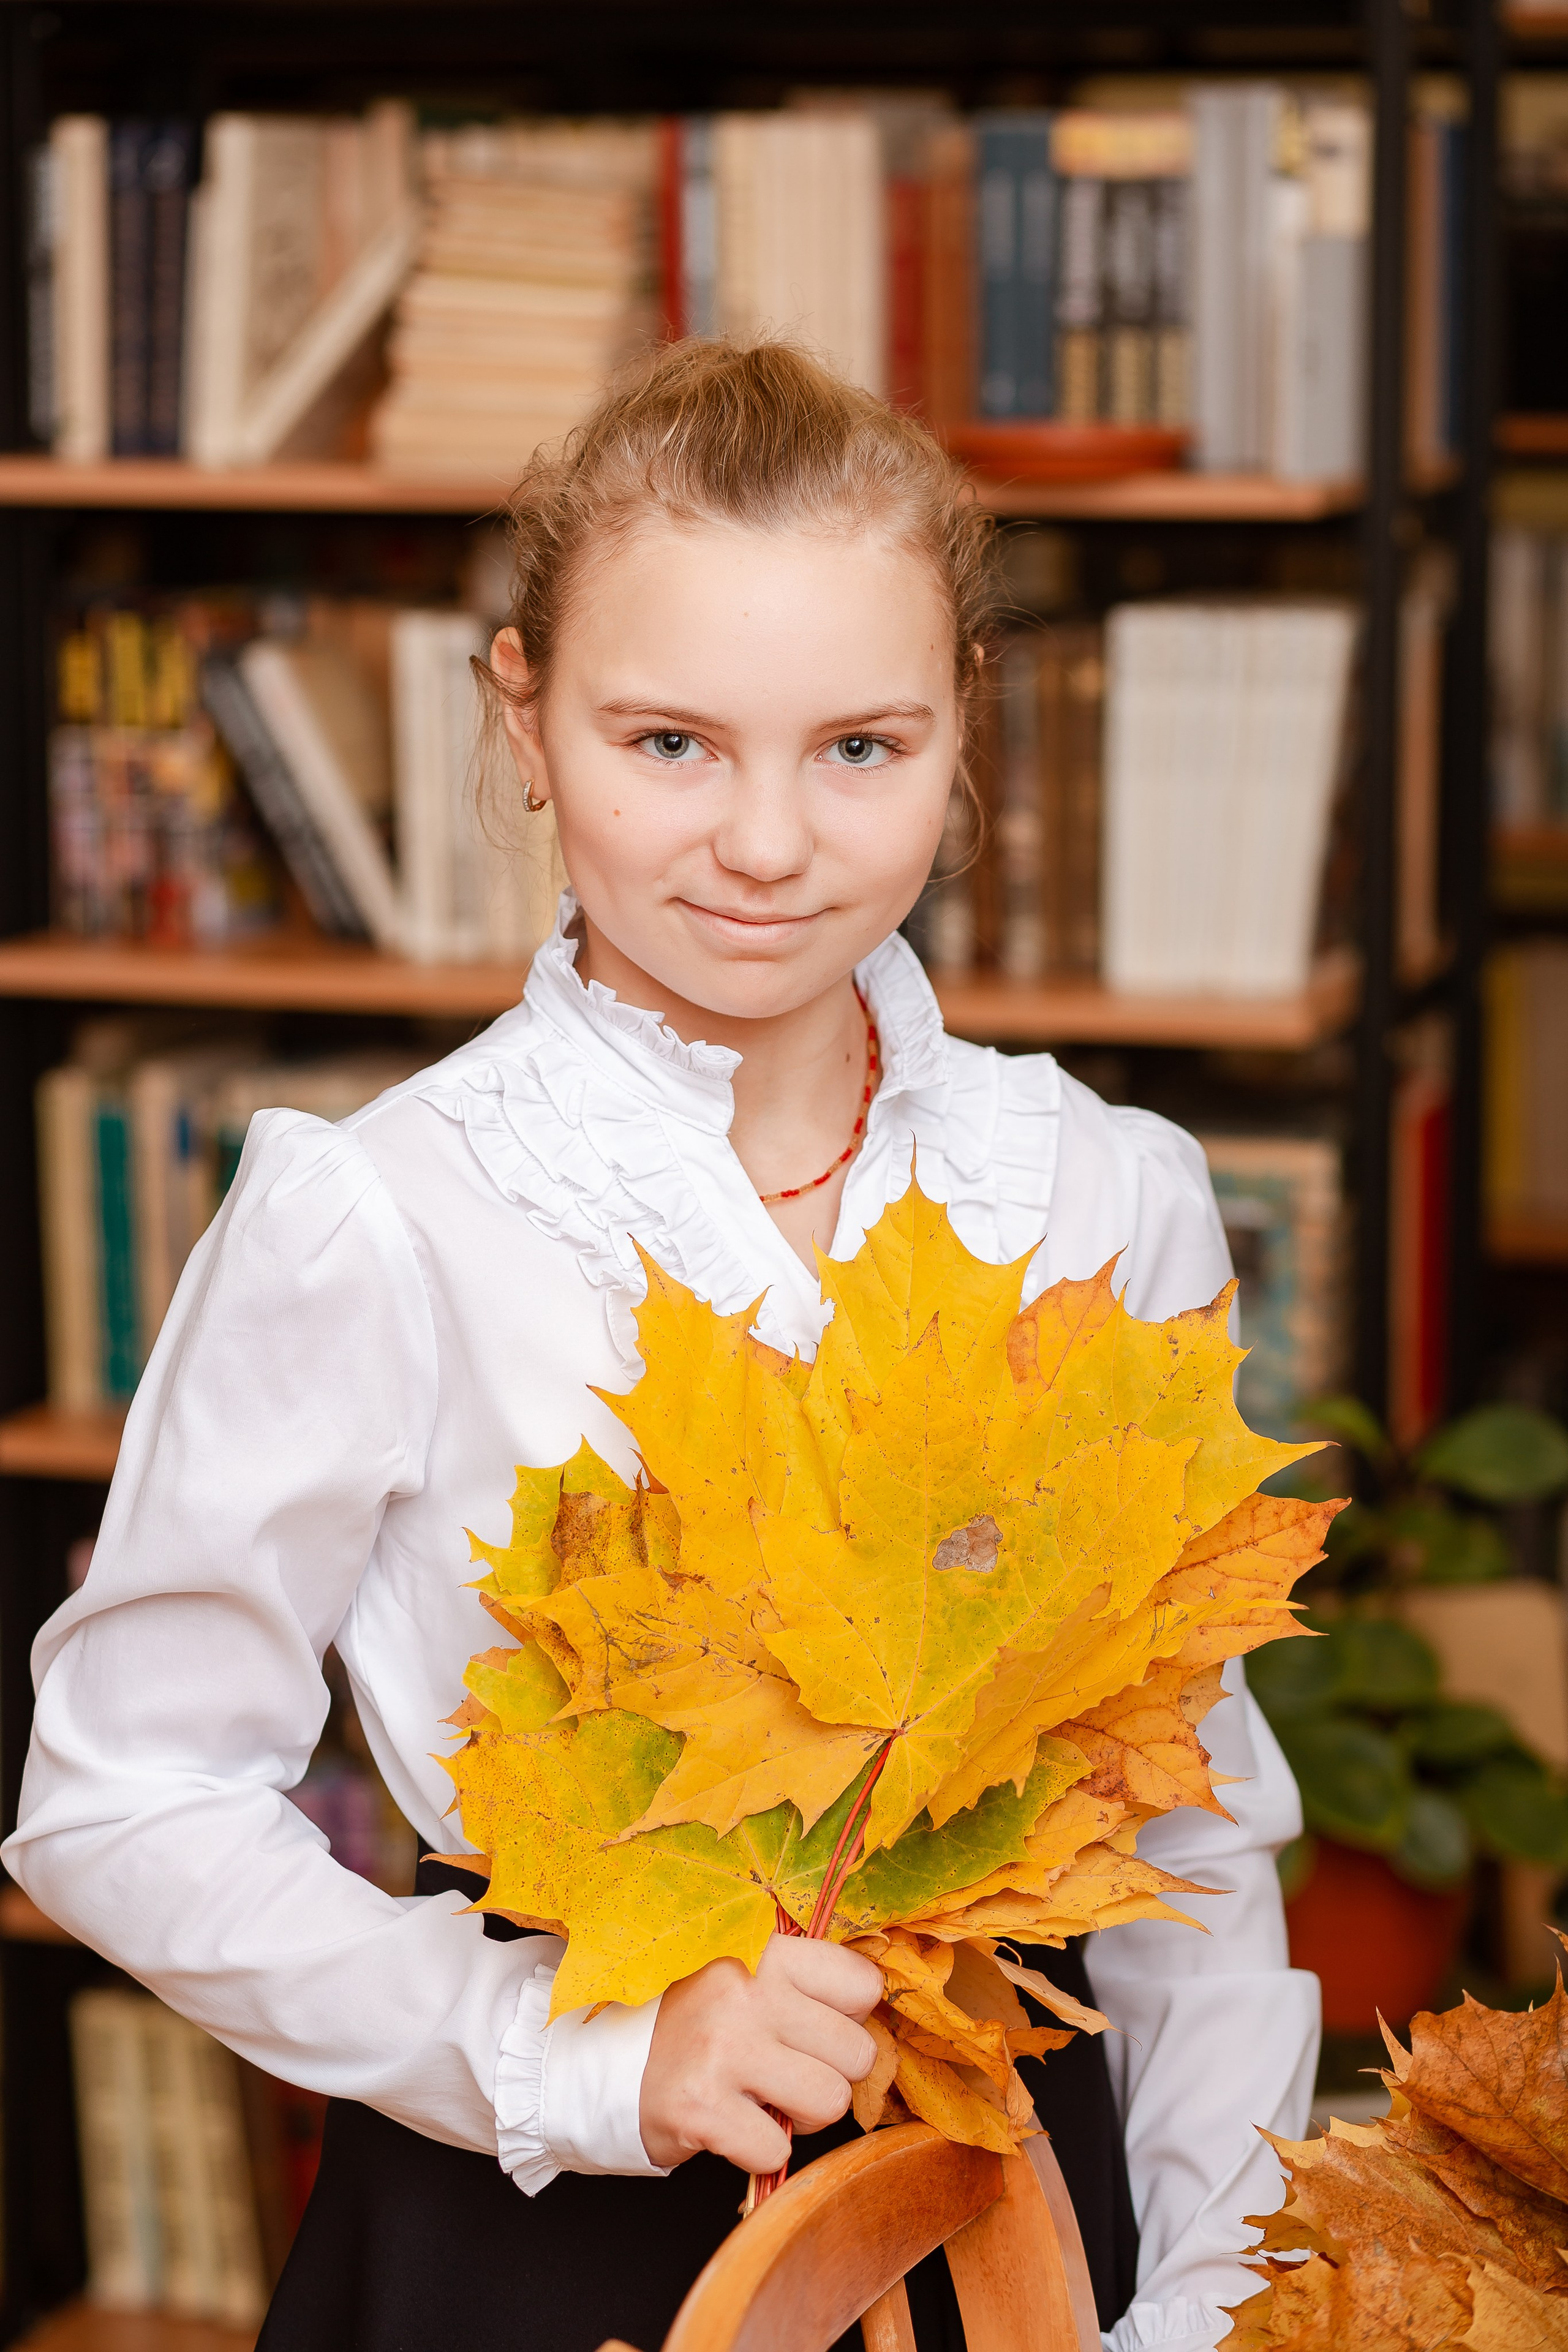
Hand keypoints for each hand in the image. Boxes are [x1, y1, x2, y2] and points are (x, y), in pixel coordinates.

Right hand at [639, 1932, 882, 2174]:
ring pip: (830, 2101)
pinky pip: (778, 2149)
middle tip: (790, 2072)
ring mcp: (724, 2050)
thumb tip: (875, 2013)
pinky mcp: (703, 2108)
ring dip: (805, 2115)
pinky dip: (762, 2150)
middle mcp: (747, 1992)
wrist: (613, 2064)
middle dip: (832, 2074)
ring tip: (769, 2100)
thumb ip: (807, 1984)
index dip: (850, 2018)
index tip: (816, 2028)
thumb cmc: (699, 2022)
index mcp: (765, 1952)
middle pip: (857, 2052)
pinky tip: (736, 2125)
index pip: (863, 1984)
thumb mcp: (749, 1976)